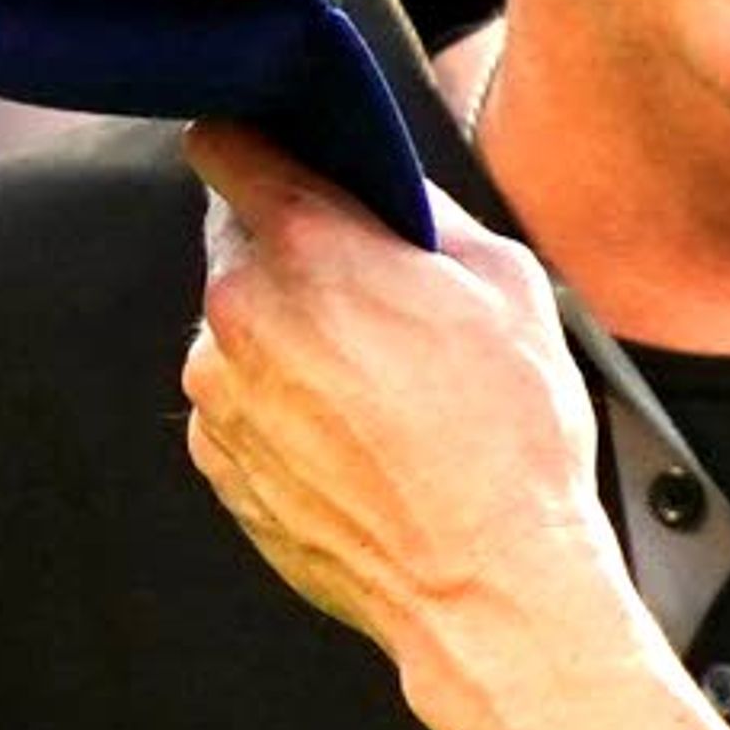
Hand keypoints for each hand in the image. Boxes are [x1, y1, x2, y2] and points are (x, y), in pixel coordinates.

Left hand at [180, 120, 612, 661]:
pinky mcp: (220, 467)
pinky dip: (285, 409)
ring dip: (291, 339)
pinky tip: (361, 441)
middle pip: (240, 245)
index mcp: (307, 248)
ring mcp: (219, 401)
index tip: (284, 157)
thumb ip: (425, 213)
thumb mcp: (507, 282)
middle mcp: (239, 317)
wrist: (489, 586)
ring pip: (239, 331)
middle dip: (299, 256)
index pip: (224, 145)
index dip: (258, 144)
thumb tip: (386, 193)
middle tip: (382, 301)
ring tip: (383, 389)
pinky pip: (242, 406)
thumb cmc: (510, 437)